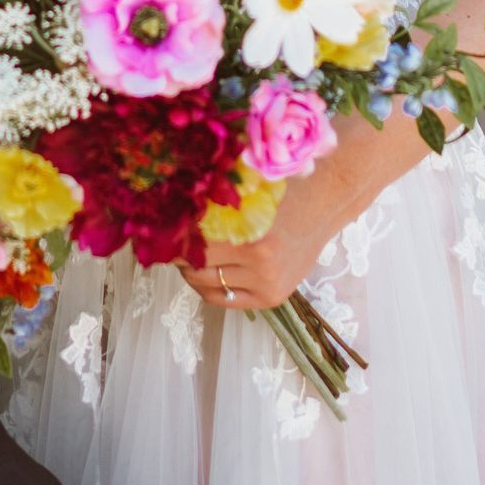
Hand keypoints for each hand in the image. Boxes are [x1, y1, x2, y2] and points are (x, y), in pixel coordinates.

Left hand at [180, 115, 407, 312]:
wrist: (326, 200)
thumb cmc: (282, 184)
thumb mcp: (245, 184)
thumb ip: (213, 197)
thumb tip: (168, 201)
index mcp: (251, 234)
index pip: (193, 244)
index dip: (171, 236)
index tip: (159, 228)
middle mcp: (259, 265)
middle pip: (196, 268)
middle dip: (178, 255)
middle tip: (168, 242)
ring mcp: (268, 285)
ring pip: (207, 286)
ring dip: (191, 272)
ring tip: (187, 255)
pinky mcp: (273, 297)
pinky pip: (226, 299)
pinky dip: (210, 287)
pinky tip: (207, 270)